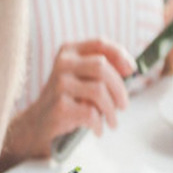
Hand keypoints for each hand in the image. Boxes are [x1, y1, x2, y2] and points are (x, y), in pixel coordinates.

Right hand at [4, 39, 135, 160]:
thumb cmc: (69, 98)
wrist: (40, 121)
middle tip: (123, 105)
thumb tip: (130, 68)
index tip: (131, 70)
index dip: (120, 54)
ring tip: (112, 121)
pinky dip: (99, 124)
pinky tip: (97, 129)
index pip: (100, 43)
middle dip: (119, 88)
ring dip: (111, 110)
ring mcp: (60, 83)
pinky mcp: (60, 105)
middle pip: (102, 67)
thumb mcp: (81, 76)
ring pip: (99, 91)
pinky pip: (91, 112)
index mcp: (69, 51)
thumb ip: (102, 69)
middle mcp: (63, 63)